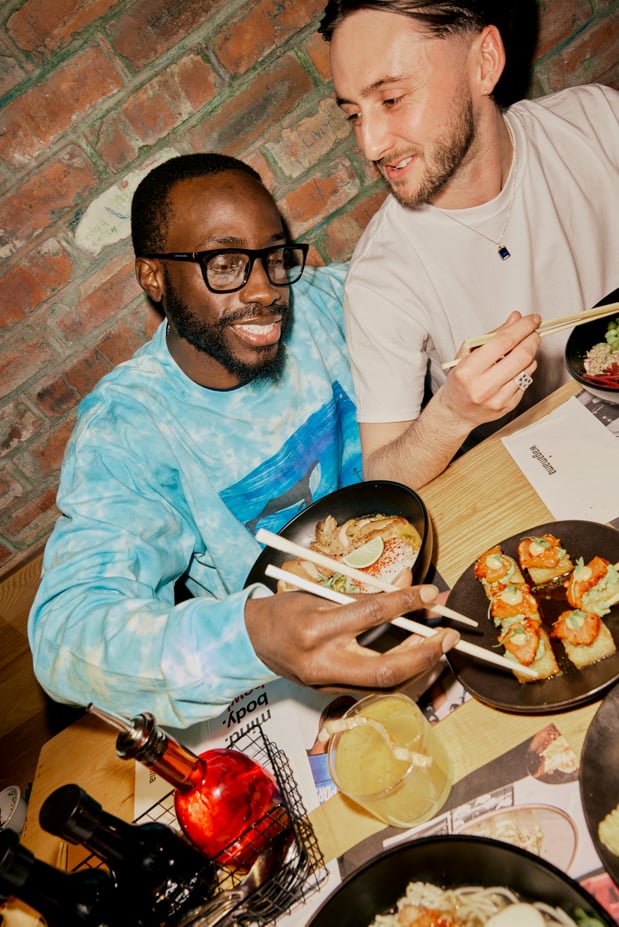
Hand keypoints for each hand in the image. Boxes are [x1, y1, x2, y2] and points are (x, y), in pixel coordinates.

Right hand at [245, 585, 459, 692]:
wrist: (252, 642)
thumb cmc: (286, 611)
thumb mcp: (321, 593)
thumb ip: (365, 592)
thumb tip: (406, 581)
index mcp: (316, 629)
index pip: (370, 614)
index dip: (405, 602)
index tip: (430, 592)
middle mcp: (323, 663)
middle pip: (386, 669)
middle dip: (425, 654)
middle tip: (449, 636)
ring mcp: (328, 685)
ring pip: (387, 685)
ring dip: (419, 665)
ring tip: (439, 643)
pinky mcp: (333, 695)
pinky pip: (376, 687)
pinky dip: (401, 672)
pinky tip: (416, 657)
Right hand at [441, 311, 540, 428]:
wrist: (455, 412)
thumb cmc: (460, 381)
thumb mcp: (467, 354)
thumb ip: (492, 335)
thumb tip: (515, 319)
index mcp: (468, 370)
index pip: (503, 342)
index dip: (522, 327)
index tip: (533, 319)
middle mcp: (483, 386)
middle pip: (521, 355)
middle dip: (532, 339)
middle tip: (534, 332)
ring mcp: (497, 399)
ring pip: (527, 369)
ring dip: (531, 354)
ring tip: (523, 349)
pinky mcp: (508, 406)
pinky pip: (526, 381)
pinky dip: (526, 370)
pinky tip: (516, 367)